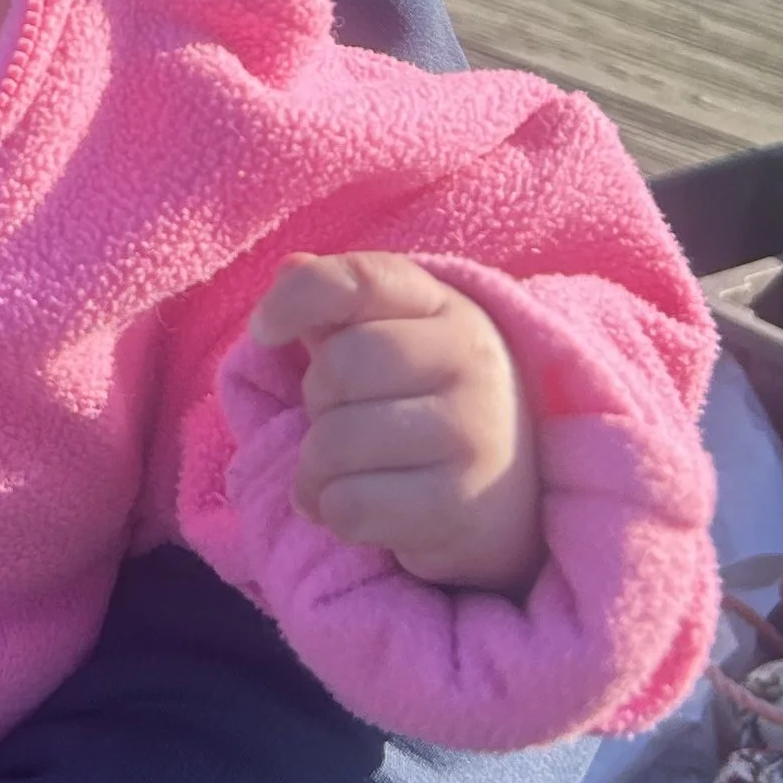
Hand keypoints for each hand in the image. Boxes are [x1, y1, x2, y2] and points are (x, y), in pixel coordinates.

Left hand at [250, 253, 543, 593]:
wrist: (520, 496)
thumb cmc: (427, 405)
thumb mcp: (393, 340)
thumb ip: (338, 303)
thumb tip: (290, 269)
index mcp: (446, 307)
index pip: (361, 280)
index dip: (296, 300)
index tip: (263, 332)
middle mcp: (470, 361)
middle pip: (337, 368)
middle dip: (315, 402)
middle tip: (341, 421)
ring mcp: (473, 434)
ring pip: (334, 444)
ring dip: (315, 469)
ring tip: (344, 473)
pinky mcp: (462, 505)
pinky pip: (349, 507)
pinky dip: (332, 513)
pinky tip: (361, 510)